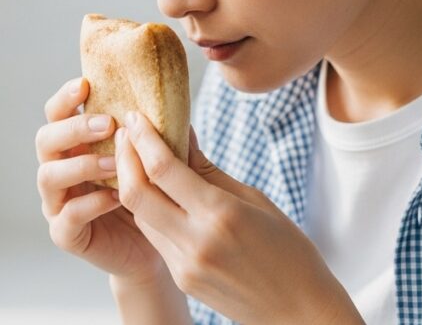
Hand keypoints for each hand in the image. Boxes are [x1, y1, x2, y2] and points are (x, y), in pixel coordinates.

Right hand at [34, 78, 168, 285]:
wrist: (155, 246)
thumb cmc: (152, 195)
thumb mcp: (155, 160)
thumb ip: (157, 135)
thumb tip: (175, 104)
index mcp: (75, 145)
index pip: (57, 114)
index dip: (65, 98)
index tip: (85, 84)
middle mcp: (60, 169)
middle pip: (45, 139)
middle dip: (74, 128)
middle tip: (107, 124)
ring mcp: (57, 203)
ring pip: (49, 176)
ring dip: (82, 165)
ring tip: (114, 164)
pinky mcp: (65, 234)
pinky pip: (66, 216)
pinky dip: (89, 204)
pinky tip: (114, 198)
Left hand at [114, 112, 363, 324]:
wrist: (297, 310)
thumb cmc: (287, 250)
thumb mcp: (254, 200)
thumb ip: (209, 170)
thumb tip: (182, 133)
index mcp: (221, 214)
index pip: (163, 169)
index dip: (142, 138)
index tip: (135, 117)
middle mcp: (196, 241)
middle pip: (136, 193)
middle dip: (124, 158)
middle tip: (125, 134)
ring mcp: (185, 265)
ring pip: (140, 216)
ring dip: (131, 184)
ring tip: (134, 158)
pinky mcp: (181, 279)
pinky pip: (155, 237)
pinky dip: (148, 211)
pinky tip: (152, 193)